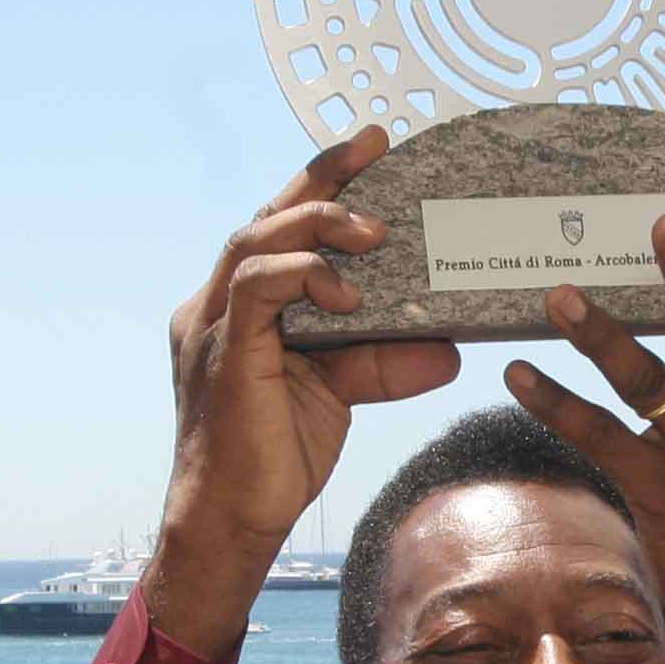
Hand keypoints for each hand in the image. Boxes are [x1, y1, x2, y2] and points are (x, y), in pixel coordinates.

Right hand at [149, 130, 459, 653]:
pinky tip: (350, 292)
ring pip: (256, 241)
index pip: (284, 226)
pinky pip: (257, 290)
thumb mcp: (347, 393)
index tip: (374, 146)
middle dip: (322, 177)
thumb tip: (452, 348)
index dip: (324, 181)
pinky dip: (304, 278)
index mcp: (244, 305)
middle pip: (267, 216)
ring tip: (376, 232)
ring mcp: (212, 324)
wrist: (236, 518)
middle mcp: (218, 303)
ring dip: (318, 226)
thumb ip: (388, 361)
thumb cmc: (280, 453)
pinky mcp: (223, 353)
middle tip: (377, 148)